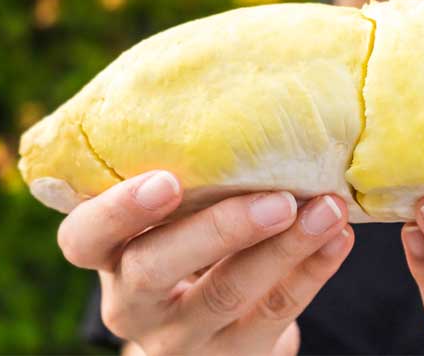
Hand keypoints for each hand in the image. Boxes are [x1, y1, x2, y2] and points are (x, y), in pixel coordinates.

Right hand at [57, 171, 352, 355]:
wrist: (211, 330)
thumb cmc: (187, 244)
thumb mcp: (168, 220)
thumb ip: (187, 178)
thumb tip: (247, 93)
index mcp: (108, 255)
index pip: (84, 238)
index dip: (119, 211)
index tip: (167, 180)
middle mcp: (133, 302)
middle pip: (156, 269)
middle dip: (220, 229)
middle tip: (278, 198)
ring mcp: (183, 335)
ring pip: (227, 293)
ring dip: (284, 248)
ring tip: (329, 209)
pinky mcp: (235, 353)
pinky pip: (276, 312)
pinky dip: (312, 270)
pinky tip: (339, 238)